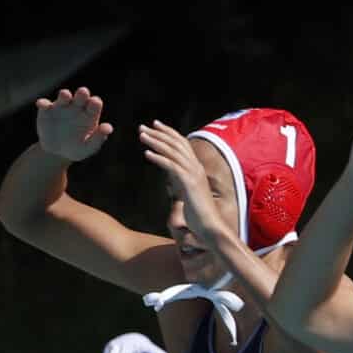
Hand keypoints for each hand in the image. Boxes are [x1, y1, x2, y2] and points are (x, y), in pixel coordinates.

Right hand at [34, 87, 113, 161]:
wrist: (56, 153)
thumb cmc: (76, 148)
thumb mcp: (88, 147)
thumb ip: (99, 138)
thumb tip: (108, 128)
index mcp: (89, 114)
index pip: (95, 104)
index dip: (95, 102)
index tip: (94, 103)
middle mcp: (76, 107)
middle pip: (81, 96)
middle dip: (82, 93)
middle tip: (83, 93)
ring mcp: (61, 107)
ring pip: (64, 96)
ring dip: (65, 95)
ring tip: (66, 96)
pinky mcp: (46, 111)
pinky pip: (44, 104)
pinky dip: (43, 103)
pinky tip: (42, 105)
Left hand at [137, 120, 235, 249]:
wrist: (210, 226)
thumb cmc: (199, 214)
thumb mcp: (189, 193)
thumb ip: (181, 182)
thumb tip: (172, 177)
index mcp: (197, 168)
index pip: (183, 144)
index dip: (169, 133)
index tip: (155, 126)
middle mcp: (196, 167)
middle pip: (176, 144)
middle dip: (159, 133)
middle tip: (142, 127)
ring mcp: (193, 174)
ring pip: (172, 151)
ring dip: (156, 142)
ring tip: (141, 135)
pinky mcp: (188, 182)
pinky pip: (171, 166)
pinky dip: (159, 158)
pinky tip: (147, 154)